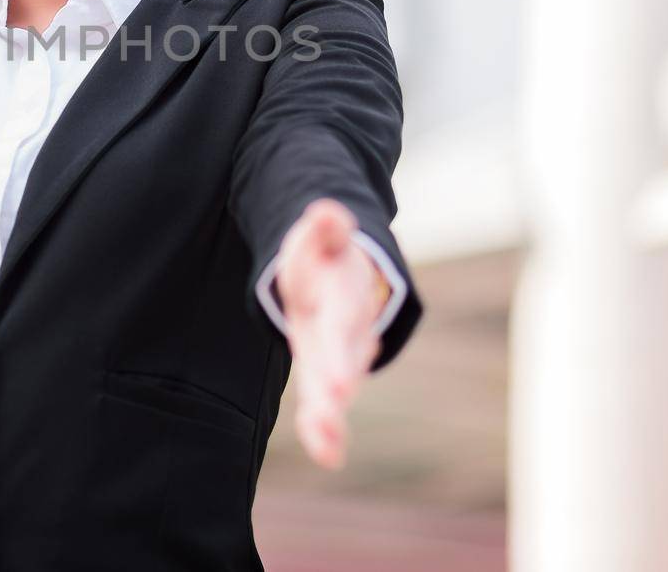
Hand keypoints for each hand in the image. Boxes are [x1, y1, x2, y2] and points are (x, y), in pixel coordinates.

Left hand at [275, 198, 385, 469]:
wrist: (342, 276)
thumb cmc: (323, 258)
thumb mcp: (321, 238)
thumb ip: (325, 228)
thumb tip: (327, 211)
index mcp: (343, 295)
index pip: (344, 320)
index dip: (343, 345)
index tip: (343, 378)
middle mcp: (347, 330)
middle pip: (343, 355)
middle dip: (339, 376)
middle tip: (335, 400)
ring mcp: (338, 353)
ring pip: (336, 384)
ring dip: (331, 415)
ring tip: (326, 443)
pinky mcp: (325, 371)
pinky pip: (323, 401)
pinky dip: (326, 432)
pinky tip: (327, 456)